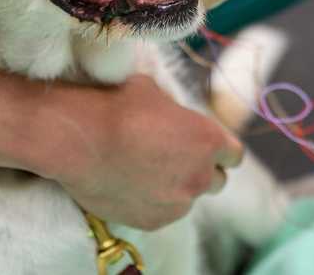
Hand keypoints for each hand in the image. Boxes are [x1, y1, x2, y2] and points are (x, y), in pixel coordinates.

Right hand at [33, 75, 243, 229]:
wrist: (79, 139)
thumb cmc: (116, 106)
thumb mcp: (156, 92)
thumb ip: (176, 112)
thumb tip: (174, 116)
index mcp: (209, 140)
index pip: (234, 155)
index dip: (219, 150)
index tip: (205, 147)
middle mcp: (200, 176)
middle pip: (216, 181)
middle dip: (201, 171)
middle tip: (174, 159)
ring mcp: (177, 203)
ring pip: (187, 199)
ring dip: (175, 188)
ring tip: (145, 171)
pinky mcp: (154, 221)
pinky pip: (162, 213)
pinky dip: (152, 202)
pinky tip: (129, 185)